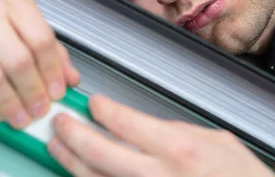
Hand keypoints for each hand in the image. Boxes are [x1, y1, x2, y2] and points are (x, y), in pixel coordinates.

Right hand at [0, 0, 79, 128]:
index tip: (57, 93)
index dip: (53, 72)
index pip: (41, 39)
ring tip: (20, 118)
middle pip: (18, 60)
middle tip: (39, 112)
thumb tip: (71, 79)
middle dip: (34, 93)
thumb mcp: (16, 17)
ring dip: (11, 105)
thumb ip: (46, 45)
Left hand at [47, 95, 273, 176]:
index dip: (102, 110)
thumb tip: (146, 126)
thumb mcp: (217, 142)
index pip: (125, 122)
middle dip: (73, 135)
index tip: (94, 104)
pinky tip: (82, 174)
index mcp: (180, 150)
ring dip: (71, 162)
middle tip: (60, 123)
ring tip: (58, 147)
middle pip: (100, 153)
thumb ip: (177, 132)